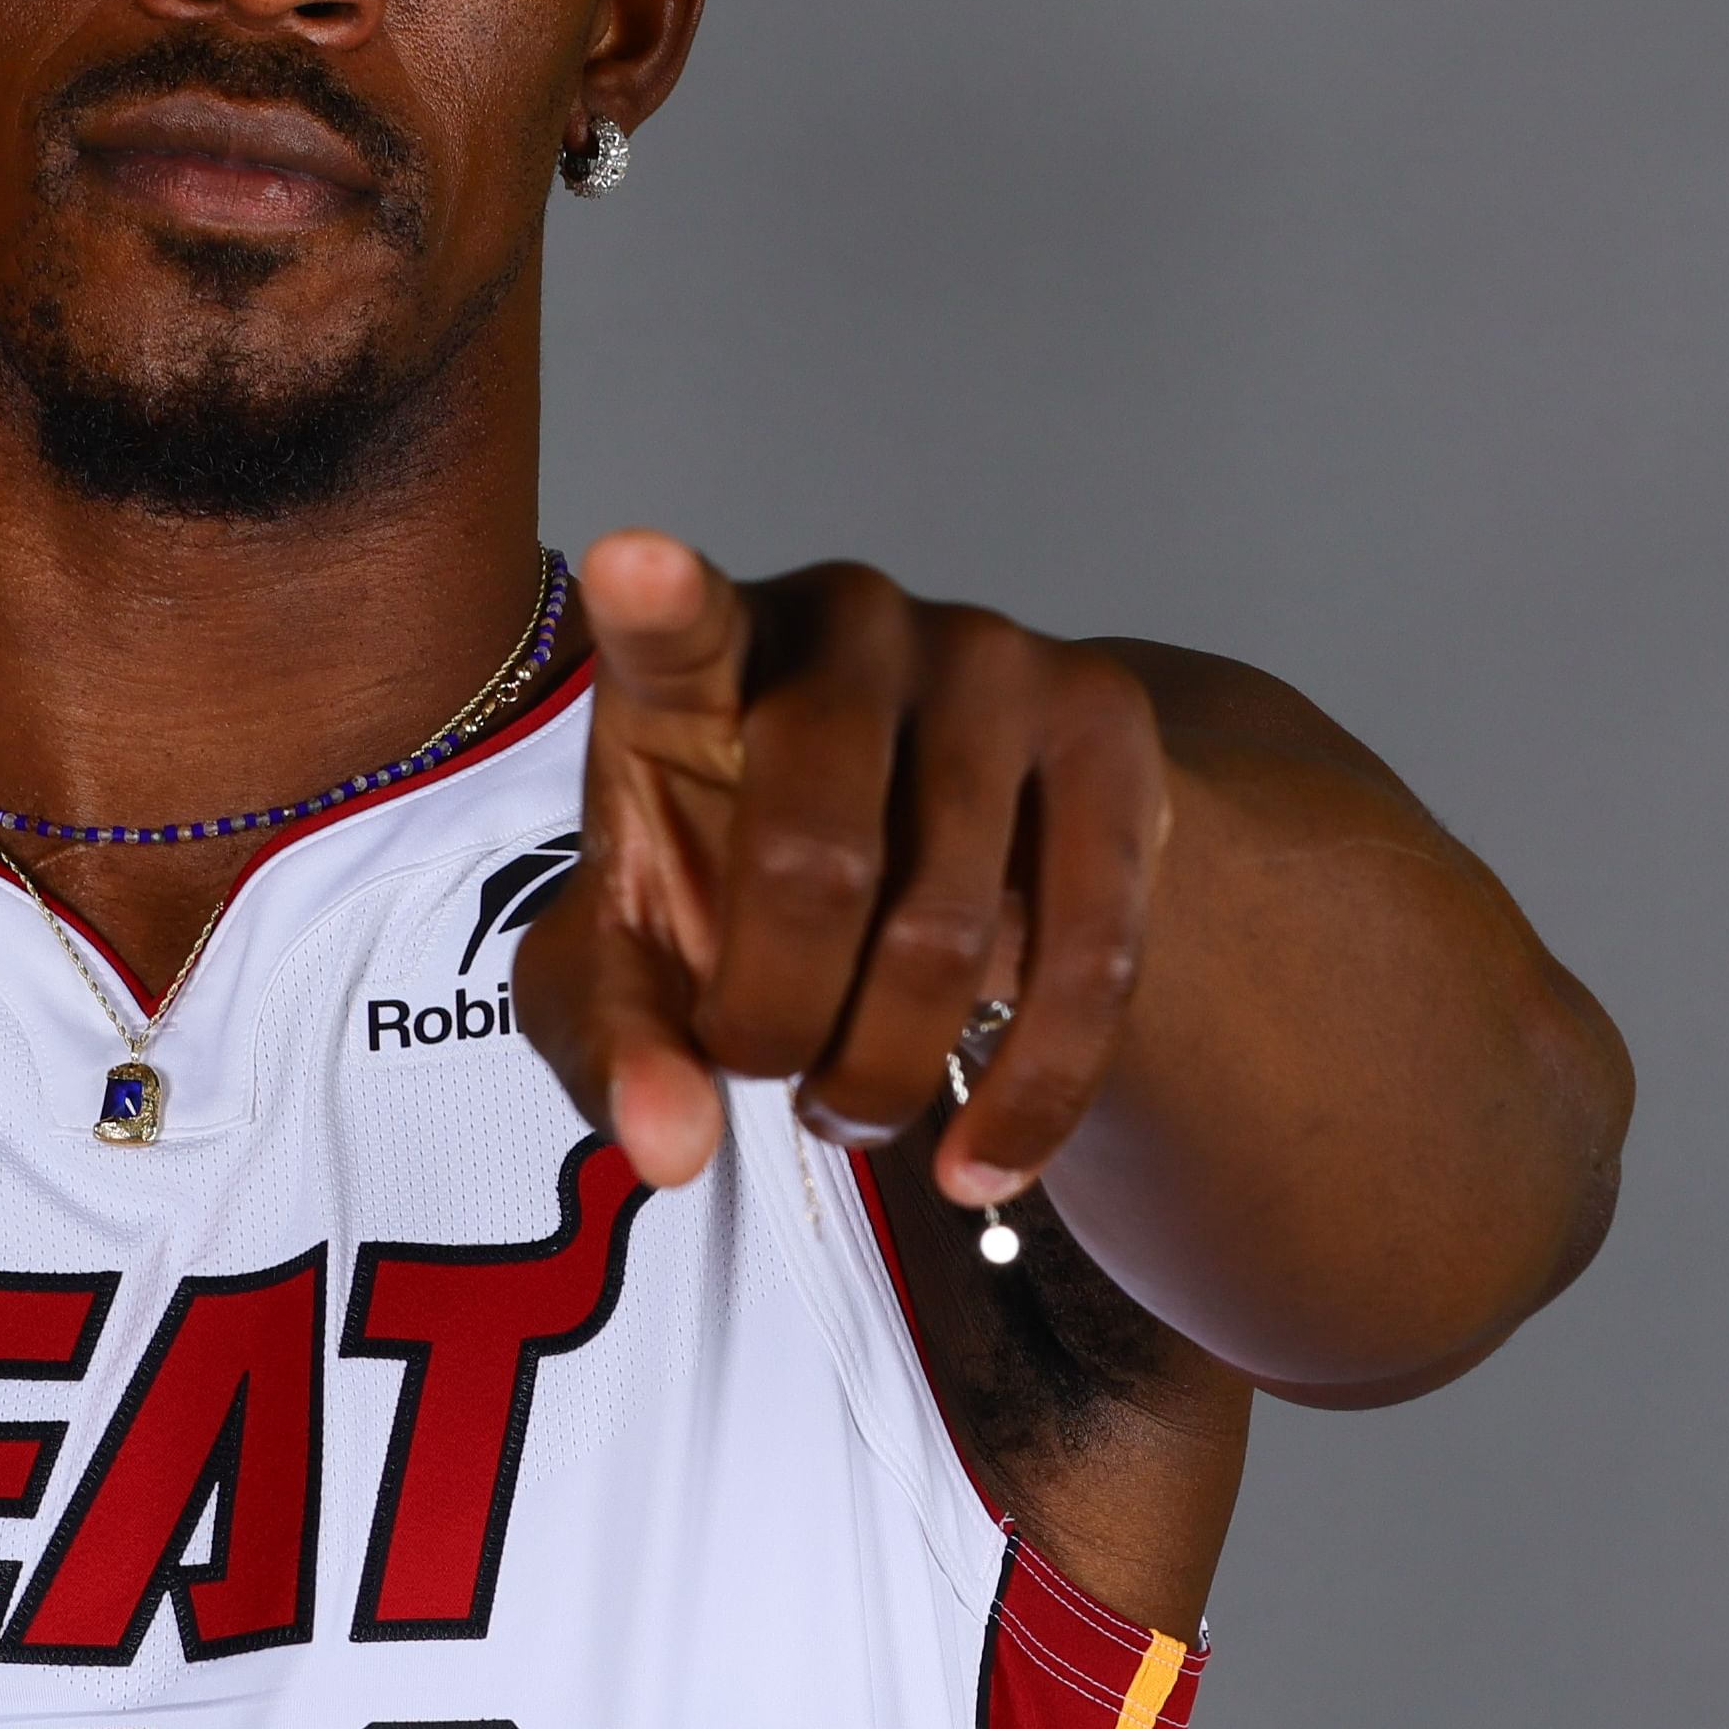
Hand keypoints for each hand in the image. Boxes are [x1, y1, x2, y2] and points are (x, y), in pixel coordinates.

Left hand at [513, 533, 1170, 1205]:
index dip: (656, 602)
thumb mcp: (638, 967)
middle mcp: (845, 623)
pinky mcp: (1108, 721)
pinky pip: (1091, 954)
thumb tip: (671, 1149)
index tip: (631, 562)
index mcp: (699, 660)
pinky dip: (1031, 1094)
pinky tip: (980, 1166)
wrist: (924, 839)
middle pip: (812, 864)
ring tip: (847, 1104)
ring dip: (885, 1068)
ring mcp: (989, 656)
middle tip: (769, 1077)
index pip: (671, 629)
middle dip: (778, 1024)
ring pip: (949, 930)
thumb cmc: (733, 882)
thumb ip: (620, 1048)